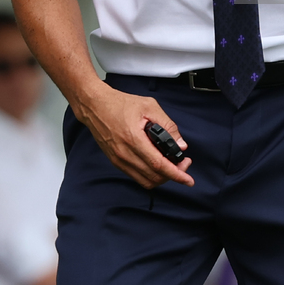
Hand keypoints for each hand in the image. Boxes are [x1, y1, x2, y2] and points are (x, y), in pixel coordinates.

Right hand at [77, 82, 193, 189]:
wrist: (95, 106)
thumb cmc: (120, 103)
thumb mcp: (149, 106)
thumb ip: (167, 125)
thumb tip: (180, 144)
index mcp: (133, 139)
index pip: (158, 165)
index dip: (176, 174)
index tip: (188, 180)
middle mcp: (125, 154)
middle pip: (154, 177)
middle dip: (172, 175)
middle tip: (182, 163)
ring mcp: (119, 160)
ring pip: (145, 180)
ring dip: (161, 177)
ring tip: (171, 165)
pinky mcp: (115, 161)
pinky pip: (136, 176)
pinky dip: (150, 175)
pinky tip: (157, 164)